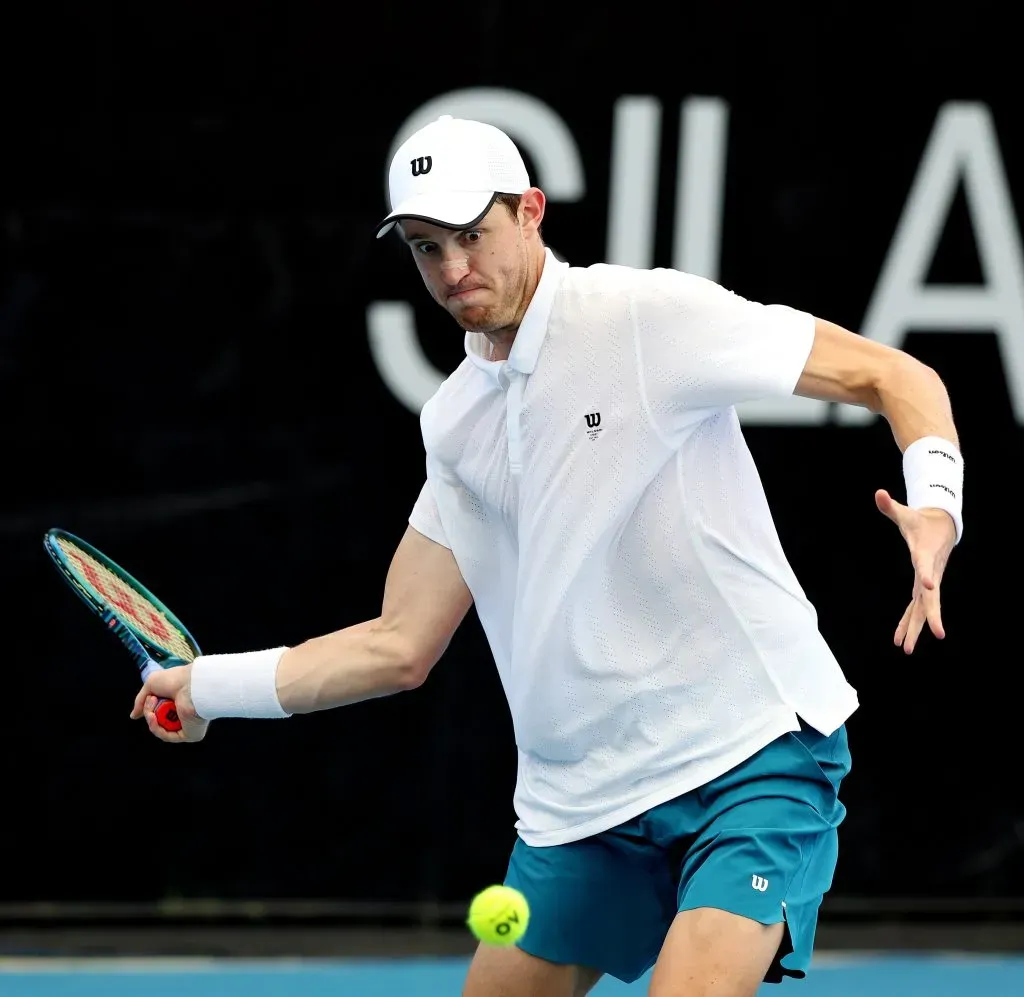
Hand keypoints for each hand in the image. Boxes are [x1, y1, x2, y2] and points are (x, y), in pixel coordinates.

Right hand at [130, 662, 208, 742]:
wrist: (190, 684)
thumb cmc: (175, 679)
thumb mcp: (151, 685)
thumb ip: (140, 701)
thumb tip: (133, 716)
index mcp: (179, 703)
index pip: (161, 712)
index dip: (151, 709)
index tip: (147, 701)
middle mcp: (184, 715)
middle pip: (159, 721)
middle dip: (149, 712)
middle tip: (151, 699)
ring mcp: (187, 726)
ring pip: (161, 730)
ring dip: (151, 718)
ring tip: (153, 704)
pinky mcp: (190, 734)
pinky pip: (167, 736)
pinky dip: (156, 728)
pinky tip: (153, 717)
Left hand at [875, 489, 956, 653]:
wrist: (942, 528)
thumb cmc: (921, 522)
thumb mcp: (906, 514)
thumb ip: (890, 506)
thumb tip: (878, 493)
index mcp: (924, 555)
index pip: (925, 566)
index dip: (927, 575)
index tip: (930, 586)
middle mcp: (929, 572)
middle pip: (931, 597)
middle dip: (931, 615)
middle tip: (937, 634)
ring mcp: (928, 582)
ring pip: (923, 609)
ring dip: (915, 628)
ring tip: (907, 650)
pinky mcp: (923, 588)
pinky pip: (915, 608)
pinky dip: (908, 622)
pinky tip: (901, 639)